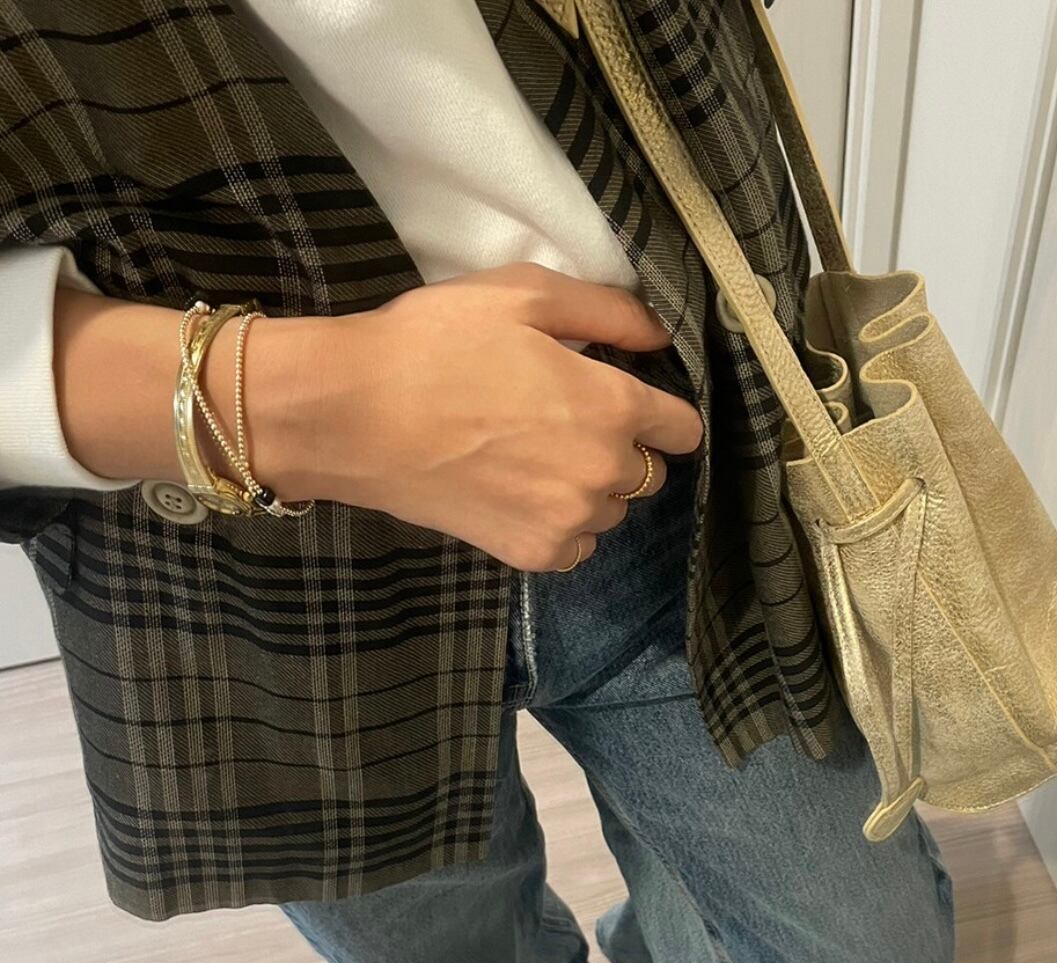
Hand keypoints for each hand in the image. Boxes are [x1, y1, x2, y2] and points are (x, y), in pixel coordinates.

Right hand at [275, 262, 702, 570]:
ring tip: (532, 458)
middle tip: (561, 423)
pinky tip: (519, 496)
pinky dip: (560, 525)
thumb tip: (660, 337)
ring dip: (589, 488)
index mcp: (612, 406)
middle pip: (648, 472)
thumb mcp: (523, 295)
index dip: (662, 412)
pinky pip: (575, 546)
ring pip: (611, 510)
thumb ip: (609, 312)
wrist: (353, 415)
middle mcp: (603, 472)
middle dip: (619, 448)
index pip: (682, 429)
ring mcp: (568, 520)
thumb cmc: (436, 343)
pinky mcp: (530, 553)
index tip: (632, 403)